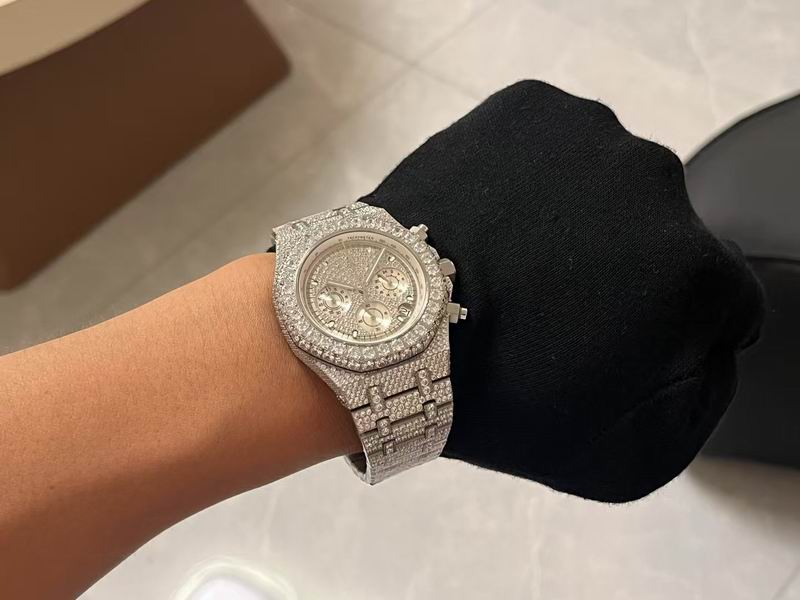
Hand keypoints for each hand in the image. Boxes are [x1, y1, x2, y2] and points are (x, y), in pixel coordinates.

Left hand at [365, 81, 763, 501]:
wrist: (378, 329)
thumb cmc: (495, 403)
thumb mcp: (620, 456)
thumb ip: (697, 398)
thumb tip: (710, 340)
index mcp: (691, 270)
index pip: (721, 296)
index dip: (669, 327)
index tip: (616, 339)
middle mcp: (656, 183)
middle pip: (664, 234)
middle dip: (624, 270)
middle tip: (552, 305)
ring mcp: (590, 134)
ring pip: (610, 184)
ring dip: (579, 217)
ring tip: (513, 260)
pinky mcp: (531, 107)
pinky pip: (555, 147)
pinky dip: (534, 178)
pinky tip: (494, 219)